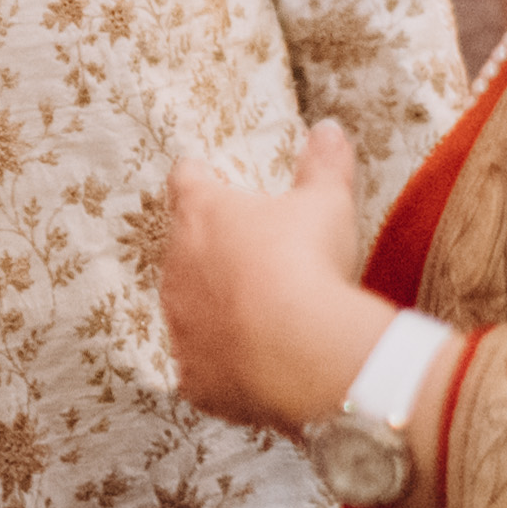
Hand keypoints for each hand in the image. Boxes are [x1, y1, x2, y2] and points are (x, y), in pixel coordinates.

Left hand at [160, 119, 392, 432]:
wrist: (305, 352)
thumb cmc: (310, 265)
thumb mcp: (327, 203)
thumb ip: (324, 163)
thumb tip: (329, 129)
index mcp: (203, 214)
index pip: (186, 180)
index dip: (197, 178)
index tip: (203, 176)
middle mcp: (178, 268)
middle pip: (184, 250)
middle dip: (212, 253)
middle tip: (251, 258)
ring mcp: (180, 327)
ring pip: (187, 311)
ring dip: (214, 310)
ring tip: (258, 315)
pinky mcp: (192, 378)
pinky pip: (202, 370)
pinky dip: (224, 367)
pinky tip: (256, 366)